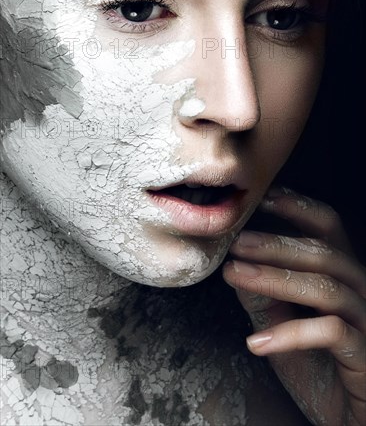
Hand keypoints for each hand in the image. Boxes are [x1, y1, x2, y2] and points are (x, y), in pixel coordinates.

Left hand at [223, 187, 365, 425]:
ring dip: (275, 279)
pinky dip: (291, 335)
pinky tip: (256, 343)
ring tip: (236, 275)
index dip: (299, 207)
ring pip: (326, 287)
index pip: (329, 227)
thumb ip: (263, 296)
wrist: (347, 418)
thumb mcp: (282, 325)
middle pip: (324, 252)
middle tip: (236, 243)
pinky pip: (332, 333)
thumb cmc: (317, 368)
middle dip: (275, 244)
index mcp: (341, 276)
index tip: (263, 199)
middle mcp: (360, 292)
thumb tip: (233, 265)